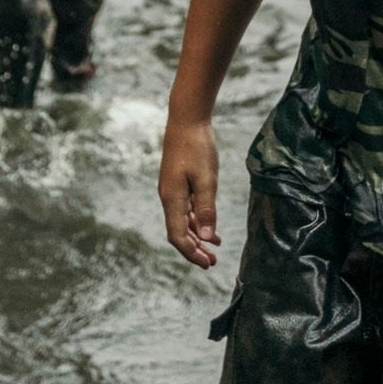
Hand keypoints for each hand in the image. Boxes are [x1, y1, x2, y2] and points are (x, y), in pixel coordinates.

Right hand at [158, 118, 221, 266]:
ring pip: (182, 222)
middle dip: (194, 249)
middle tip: (212, 262)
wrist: (186, 120)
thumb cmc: (197, 147)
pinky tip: (210, 227)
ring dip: (197, 236)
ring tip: (213, 249)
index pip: (178, 236)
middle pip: (179, 232)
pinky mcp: (178, 183)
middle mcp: (169, 198)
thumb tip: (206, 236)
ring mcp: (172, 190)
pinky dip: (197, 221)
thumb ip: (206, 208)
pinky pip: (186, 209)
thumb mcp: (207, 179)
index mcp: (172, 199)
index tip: (207, 263)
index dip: (191, 252)